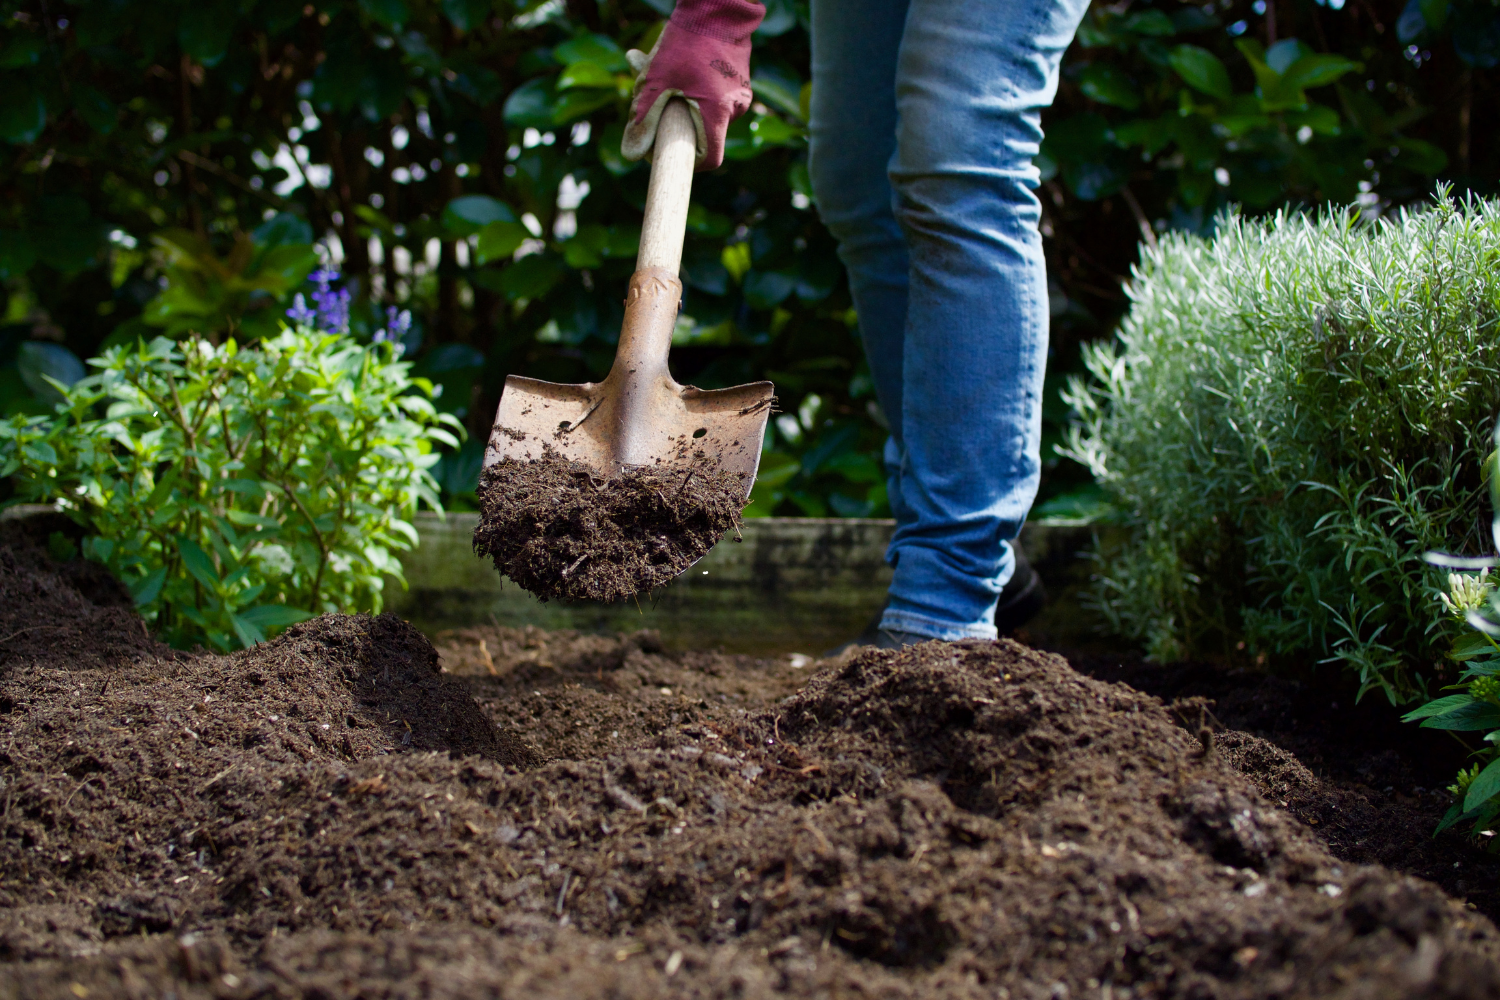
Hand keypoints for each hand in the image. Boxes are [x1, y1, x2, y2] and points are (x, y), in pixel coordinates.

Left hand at [622, 0, 764, 170]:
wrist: (717, 6)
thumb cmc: (685, 43)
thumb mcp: (655, 82)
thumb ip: (642, 120)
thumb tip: (630, 157)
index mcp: (718, 114)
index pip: (710, 159)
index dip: (687, 162)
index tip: (665, 150)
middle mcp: (735, 109)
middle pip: (702, 133)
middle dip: (673, 121)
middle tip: (646, 97)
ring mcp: (740, 94)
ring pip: (705, 111)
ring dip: (679, 100)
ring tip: (654, 71)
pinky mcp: (739, 80)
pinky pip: (713, 95)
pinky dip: (691, 87)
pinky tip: (674, 65)